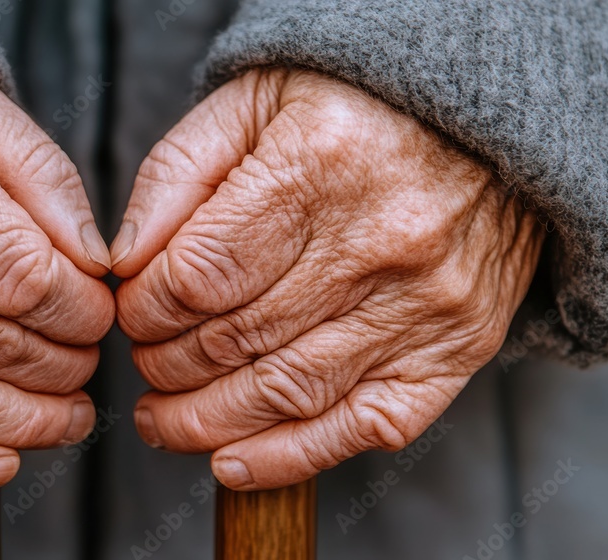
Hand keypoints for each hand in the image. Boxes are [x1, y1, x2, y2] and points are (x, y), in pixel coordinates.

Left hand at [112, 69, 542, 488]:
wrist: (484, 119)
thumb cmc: (351, 105)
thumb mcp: (250, 102)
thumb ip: (175, 176)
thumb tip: (122, 261)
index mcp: (316, 164)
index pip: (198, 276)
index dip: (144, 310)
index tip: (131, 311)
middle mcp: (377, 239)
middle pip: (234, 340)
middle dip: (165, 364)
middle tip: (145, 360)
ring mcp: (424, 303)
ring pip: (285, 393)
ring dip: (205, 421)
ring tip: (163, 419)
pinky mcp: (455, 348)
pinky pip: (365, 426)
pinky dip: (290, 456)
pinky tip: (232, 462)